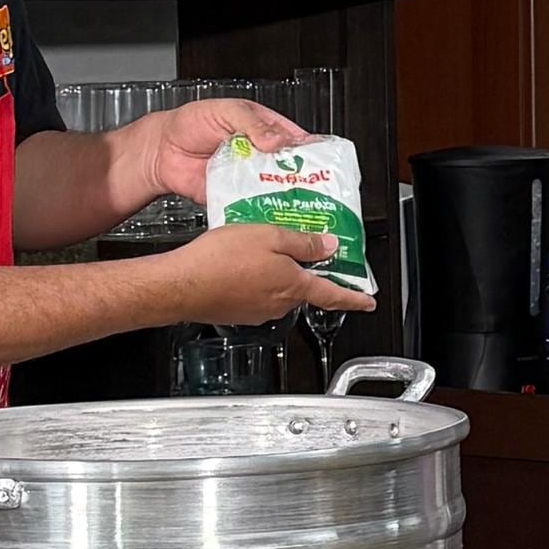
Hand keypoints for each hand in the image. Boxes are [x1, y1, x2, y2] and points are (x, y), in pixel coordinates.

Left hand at [125, 94, 301, 215]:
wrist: (161, 151)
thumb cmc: (190, 123)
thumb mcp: (225, 112)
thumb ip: (252, 124)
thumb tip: (278, 139)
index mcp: (264, 130)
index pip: (296, 140)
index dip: (313, 152)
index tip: (326, 164)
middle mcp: (260, 155)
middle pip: (291, 170)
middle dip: (304, 180)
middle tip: (318, 191)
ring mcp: (248, 178)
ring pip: (275, 190)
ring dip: (285, 198)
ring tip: (300, 208)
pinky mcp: (234, 197)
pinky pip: (253, 206)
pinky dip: (261, 212)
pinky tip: (271, 216)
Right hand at [160, 222, 374, 325]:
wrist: (181, 284)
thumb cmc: (220, 260)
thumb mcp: (269, 237)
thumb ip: (303, 243)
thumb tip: (328, 246)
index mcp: (292, 285)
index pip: (333, 295)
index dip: (354, 298)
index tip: (368, 301)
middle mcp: (279, 304)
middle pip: (303, 288)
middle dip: (305, 272)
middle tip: (302, 251)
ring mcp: (257, 311)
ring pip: (278, 290)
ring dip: (277, 273)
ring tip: (263, 248)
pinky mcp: (237, 312)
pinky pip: (256, 293)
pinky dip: (256, 279)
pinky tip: (241, 262)